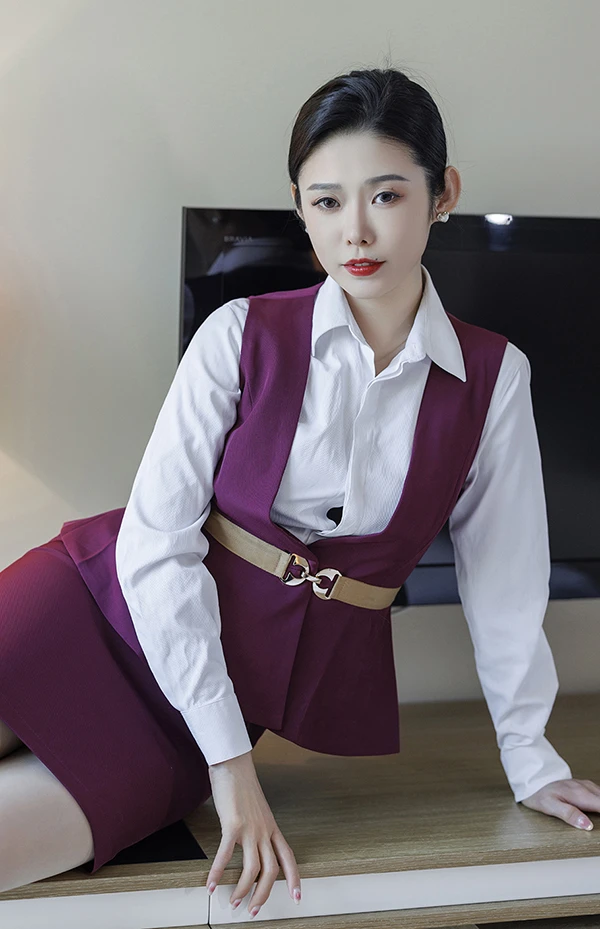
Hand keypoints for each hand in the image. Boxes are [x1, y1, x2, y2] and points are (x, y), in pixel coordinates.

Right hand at [205, 751, 300, 917]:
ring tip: (234, 901)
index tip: (296, 896)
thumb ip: (258, 826)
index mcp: (272, 827)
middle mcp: (264, 831)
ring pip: (252, 869)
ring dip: (243, 890)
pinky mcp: (232, 825)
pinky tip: (211, 885)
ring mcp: (250, 829)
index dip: (294, 879)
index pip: (288, 857)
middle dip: (263, 894)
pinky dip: (218, 874)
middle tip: (253, 910)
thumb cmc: (243, 784)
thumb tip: (253, 842)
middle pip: (271, 871)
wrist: (234, 764)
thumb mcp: (258, 809)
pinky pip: (226, 856)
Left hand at [520, 777, 599, 829]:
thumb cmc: (540, 793)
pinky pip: (599, 794)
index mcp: (580, 794)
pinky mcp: (585, 787)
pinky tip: (598, 807)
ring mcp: (586, 786)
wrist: (533, 780)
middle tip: (599, 824)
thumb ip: (570, 815)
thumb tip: (588, 825)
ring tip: (599, 819)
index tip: (598, 825)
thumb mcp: (550, 806)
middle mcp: (585, 788)